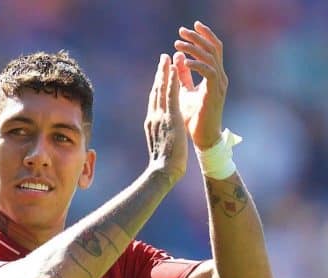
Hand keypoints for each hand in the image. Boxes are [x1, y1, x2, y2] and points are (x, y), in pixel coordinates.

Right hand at [144, 54, 187, 180]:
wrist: (163, 171)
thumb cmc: (164, 164)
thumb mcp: (161, 146)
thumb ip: (160, 136)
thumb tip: (162, 135)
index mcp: (152, 123)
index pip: (154, 100)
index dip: (157, 86)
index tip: (161, 74)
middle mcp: (153, 117)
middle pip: (156, 91)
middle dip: (160, 74)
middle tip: (164, 58)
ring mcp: (160, 116)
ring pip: (162, 89)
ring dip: (166, 71)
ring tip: (168, 57)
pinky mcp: (170, 117)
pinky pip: (171, 94)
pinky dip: (173, 79)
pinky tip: (176, 68)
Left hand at [174, 21, 227, 149]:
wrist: (203, 139)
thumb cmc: (194, 119)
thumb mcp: (185, 92)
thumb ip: (183, 76)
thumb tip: (176, 58)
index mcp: (214, 76)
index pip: (213, 49)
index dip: (203, 36)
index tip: (189, 28)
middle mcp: (220, 78)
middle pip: (213, 48)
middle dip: (198, 37)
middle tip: (181, 31)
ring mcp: (219, 85)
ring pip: (210, 57)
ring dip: (194, 49)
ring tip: (177, 45)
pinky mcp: (215, 93)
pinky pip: (209, 71)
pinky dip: (196, 64)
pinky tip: (184, 62)